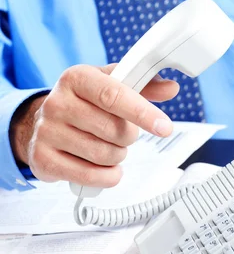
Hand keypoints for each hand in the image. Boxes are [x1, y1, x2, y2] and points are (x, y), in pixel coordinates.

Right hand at [10, 64, 178, 187]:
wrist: (43, 122)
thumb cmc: (83, 101)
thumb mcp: (110, 84)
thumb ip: (143, 85)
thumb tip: (170, 88)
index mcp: (76, 77)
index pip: (114, 95)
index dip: (143, 113)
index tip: (164, 127)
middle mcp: (57, 103)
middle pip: (113, 129)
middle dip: (128, 136)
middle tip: (122, 133)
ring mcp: (47, 132)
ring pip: (104, 154)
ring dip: (118, 155)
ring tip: (109, 146)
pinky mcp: (43, 159)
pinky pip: (90, 176)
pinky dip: (108, 175)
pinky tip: (106, 167)